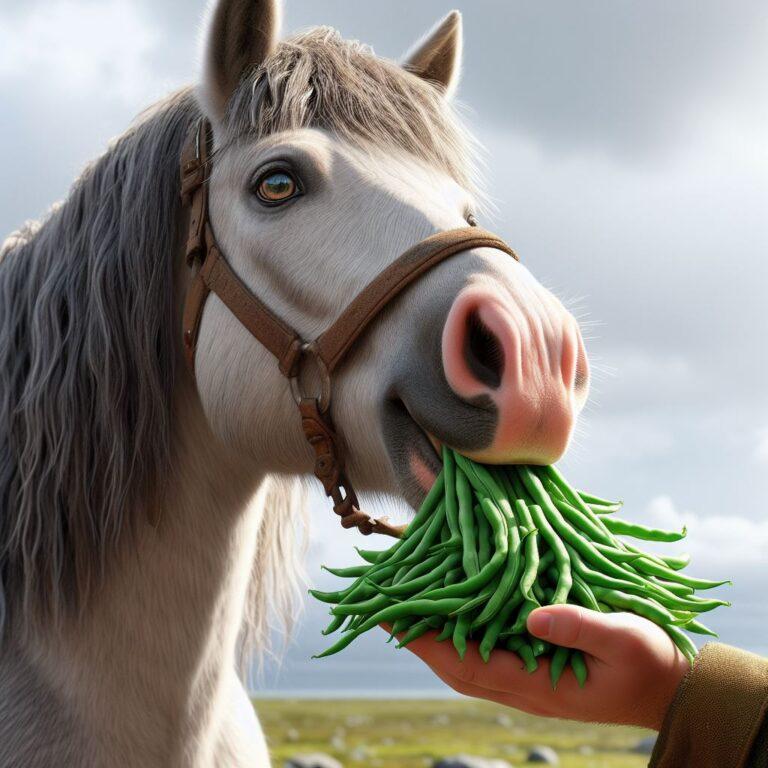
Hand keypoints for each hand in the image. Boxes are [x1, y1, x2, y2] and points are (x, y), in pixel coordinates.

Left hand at [393, 605, 690, 729]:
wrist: (670, 688)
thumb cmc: (649, 663)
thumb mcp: (623, 639)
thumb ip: (579, 628)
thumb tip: (532, 617)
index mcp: (537, 686)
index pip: (466, 663)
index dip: (427, 641)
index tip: (394, 616)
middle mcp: (523, 688)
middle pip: (456, 667)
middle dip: (418, 639)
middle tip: (386, 608)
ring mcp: (528, 682)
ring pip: (468, 663)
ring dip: (436, 639)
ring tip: (410, 609)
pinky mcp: (536, 671)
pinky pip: (487, 655)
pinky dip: (462, 637)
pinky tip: (456, 615)